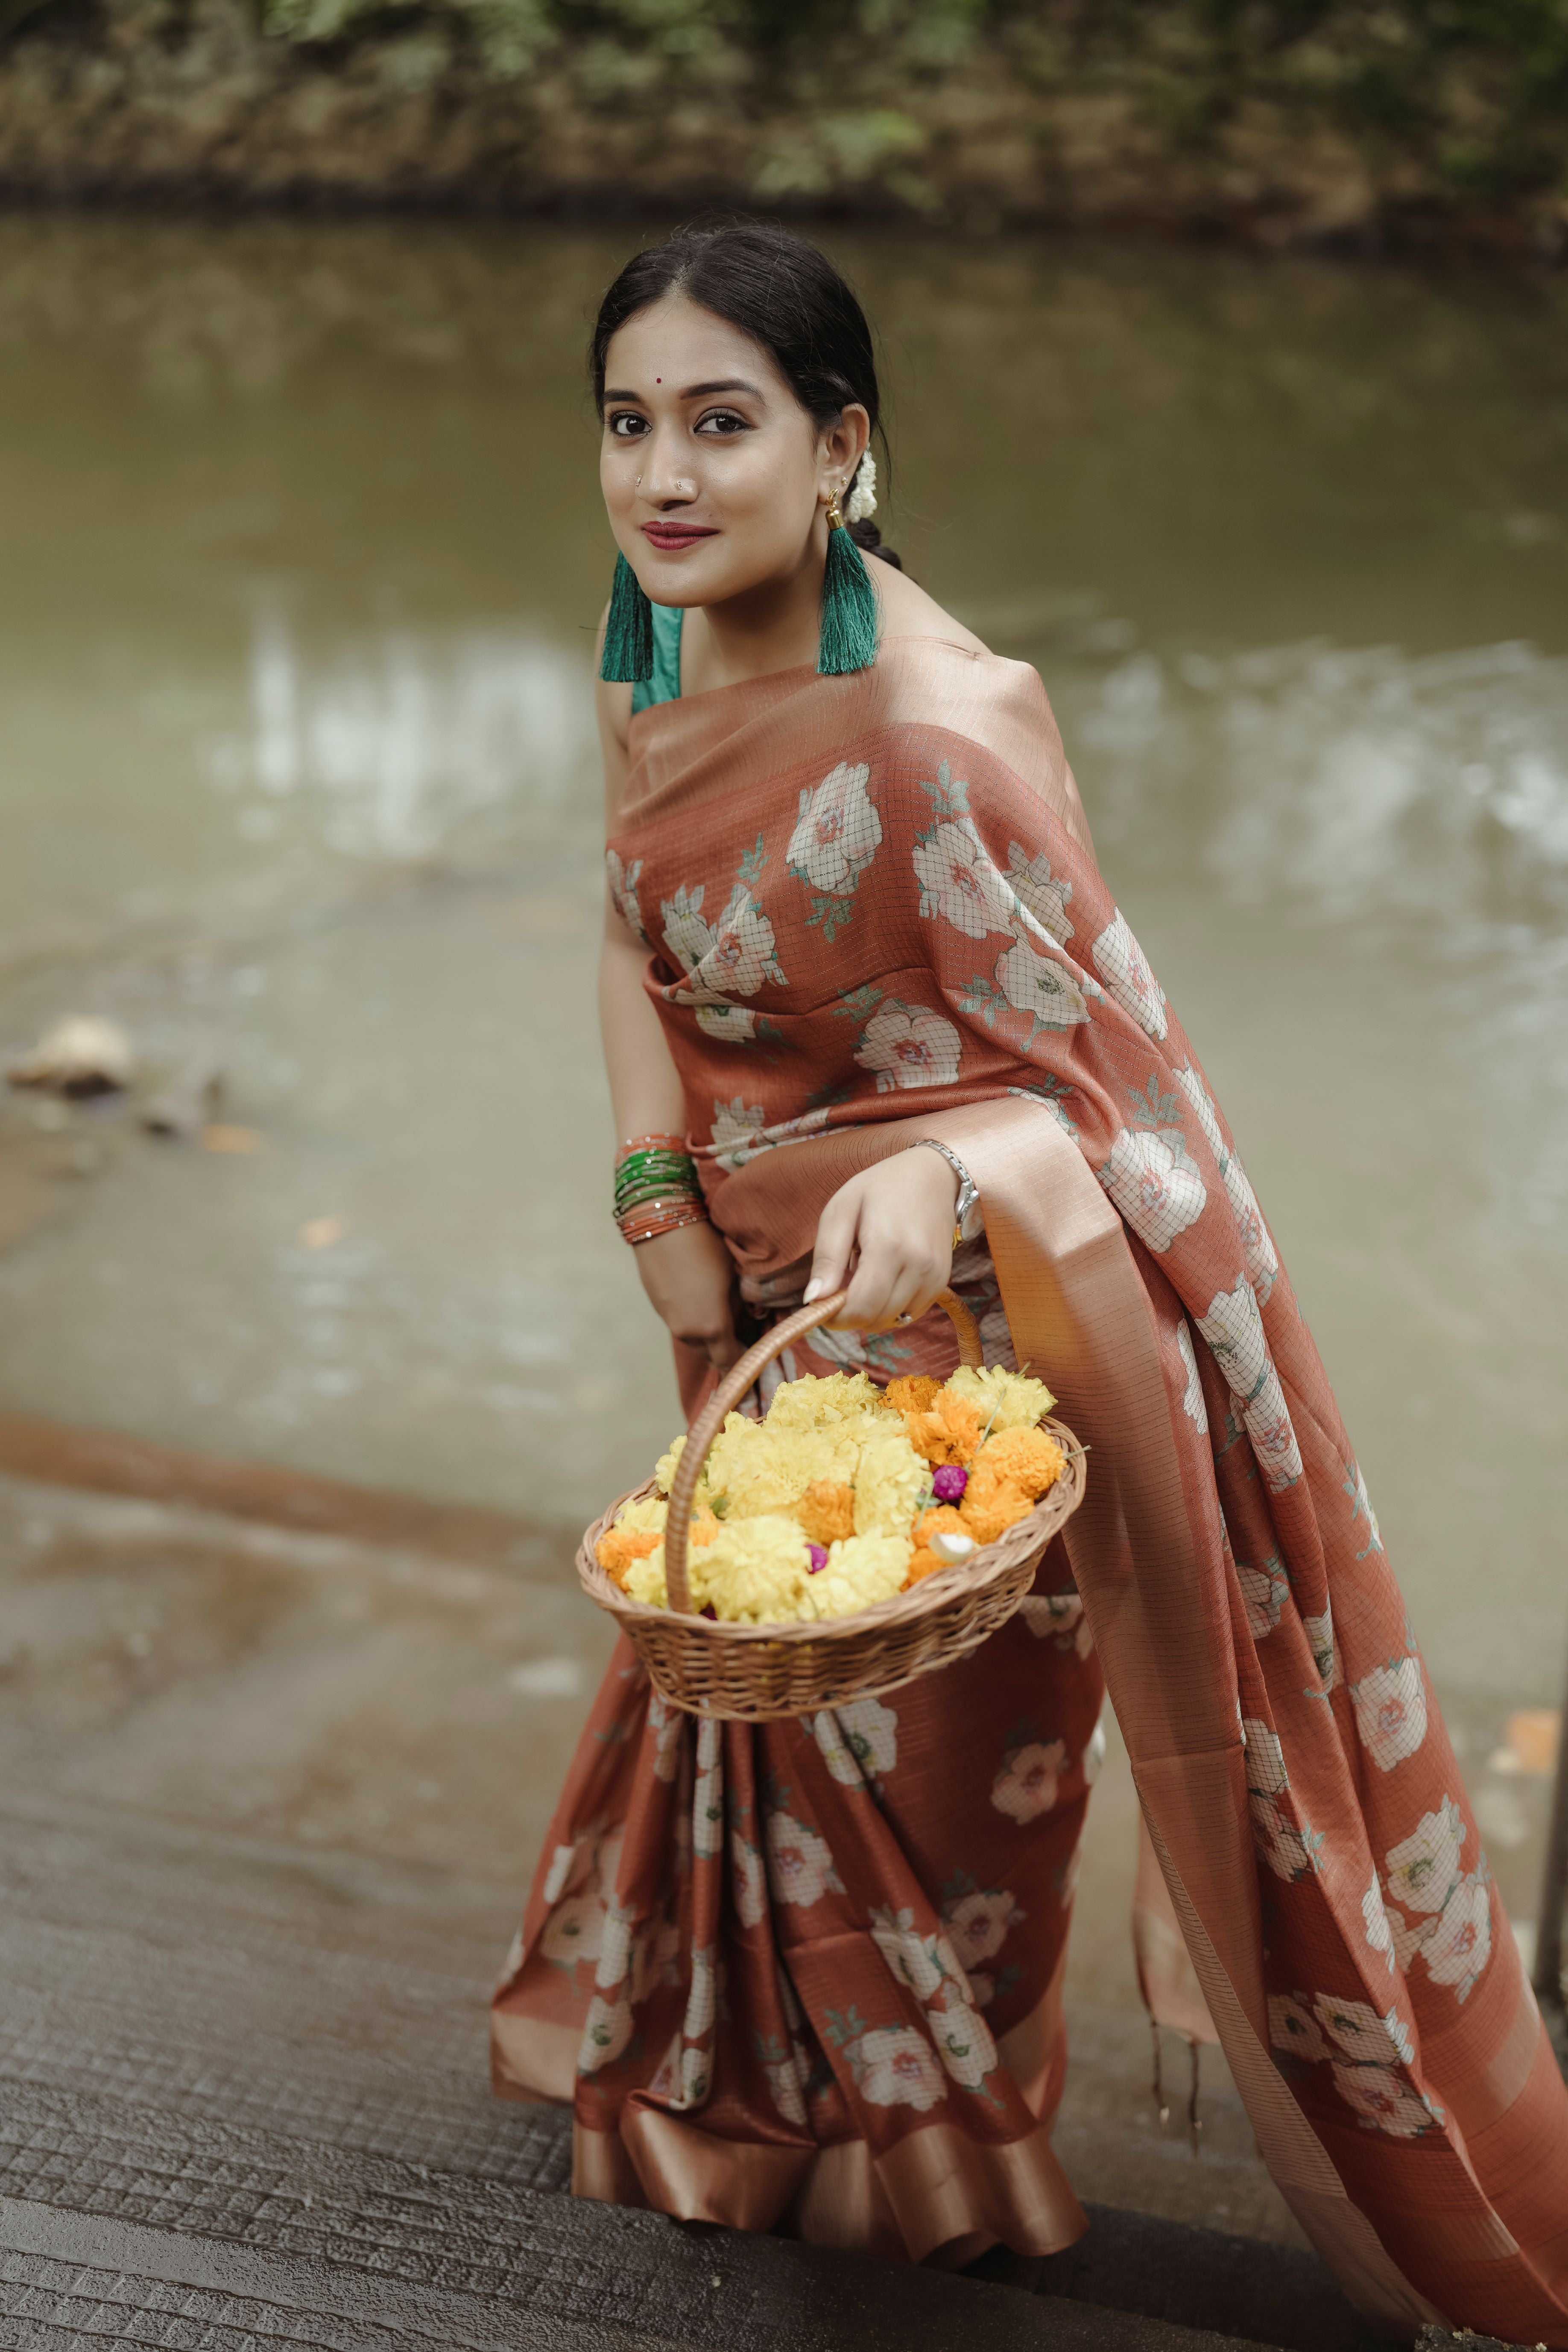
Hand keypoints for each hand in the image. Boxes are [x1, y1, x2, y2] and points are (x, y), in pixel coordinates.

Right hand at [633, 1219, 745, 1373]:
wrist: (661, 1223)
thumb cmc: (707, 1245)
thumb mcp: (734, 1277)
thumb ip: (742, 1308)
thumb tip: (748, 1323)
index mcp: (712, 1326)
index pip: (732, 1361)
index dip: (746, 1367)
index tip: (758, 1365)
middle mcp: (689, 1332)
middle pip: (713, 1357)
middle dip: (730, 1355)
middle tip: (747, 1343)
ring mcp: (670, 1321)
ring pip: (697, 1344)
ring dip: (712, 1342)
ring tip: (729, 1324)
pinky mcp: (659, 1309)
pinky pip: (683, 1327)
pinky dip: (697, 1327)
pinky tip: (705, 1307)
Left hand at [803, 1147, 958, 1330]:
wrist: (932, 1175)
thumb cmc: (879, 1188)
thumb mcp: (840, 1210)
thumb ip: (827, 1257)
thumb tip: (813, 1300)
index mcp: (888, 1245)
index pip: (861, 1307)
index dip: (836, 1317)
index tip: (822, 1305)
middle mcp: (918, 1265)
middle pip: (876, 1318)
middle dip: (851, 1313)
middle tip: (840, 1286)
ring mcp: (934, 1275)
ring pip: (894, 1320)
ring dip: (872, 1310)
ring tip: (864, 1276)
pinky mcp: (942, 1280)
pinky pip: (911, 1312)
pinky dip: (891, 1306)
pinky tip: (884, 1280)